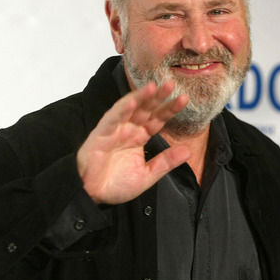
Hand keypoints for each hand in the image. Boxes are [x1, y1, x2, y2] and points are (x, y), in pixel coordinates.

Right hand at [76, 81, 189, 204]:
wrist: (92, 195)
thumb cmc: (115, 184)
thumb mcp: (147, 175)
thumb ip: (166, 162)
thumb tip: (188, 151)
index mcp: (139, 137)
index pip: (158, 119)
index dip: (170, 109)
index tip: (184, 99)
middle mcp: (128, 130)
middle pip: (146, 109)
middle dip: (158, 97)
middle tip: (171, 84)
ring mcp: (114, 130)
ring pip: (129, 108)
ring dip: (140, 97)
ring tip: (152, 86)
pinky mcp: (100, 134)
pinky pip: (112, 119)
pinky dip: (121, 109)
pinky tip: (131, 100)